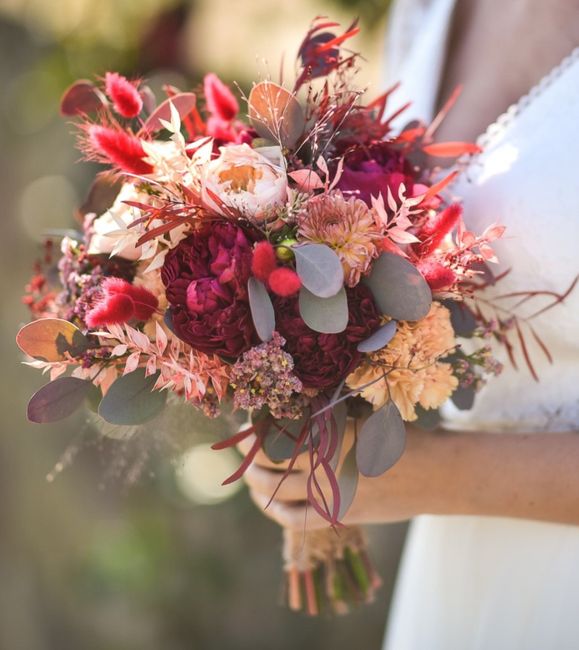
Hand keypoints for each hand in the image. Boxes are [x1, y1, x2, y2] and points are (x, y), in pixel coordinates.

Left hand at [241, 420, 435, 530]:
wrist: (435, 475)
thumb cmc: (399, 438)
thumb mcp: (362, 420)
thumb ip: (327, 422)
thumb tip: (289, 415)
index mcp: (330, 434)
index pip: (277, 433)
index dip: (256, 428)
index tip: (248, 422)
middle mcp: (325, 465)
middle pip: (269, 462)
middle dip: (248, 455)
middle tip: (239, 448)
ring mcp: (330, 494)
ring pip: (275, 492)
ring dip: (255, 483)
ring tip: (247, 475)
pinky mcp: (338, 516)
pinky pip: (295, 519)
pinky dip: (275, 511)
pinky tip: (266, 503)